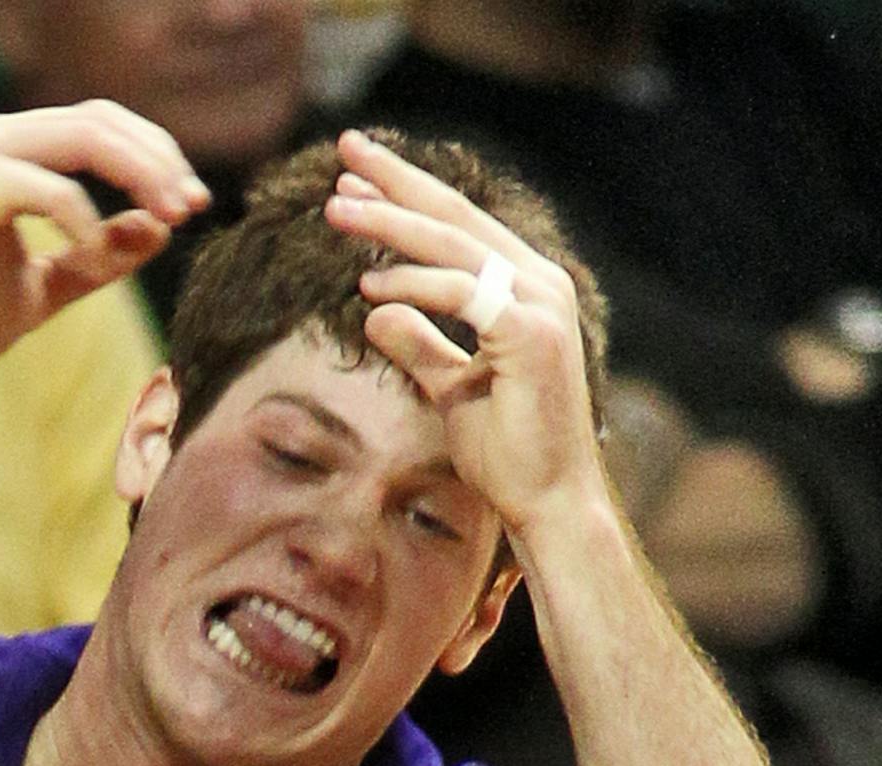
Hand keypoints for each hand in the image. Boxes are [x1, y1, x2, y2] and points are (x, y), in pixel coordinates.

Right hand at [0, 102, 208, 382]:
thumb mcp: (46, 285)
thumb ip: (100, 255)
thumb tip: (160, 226)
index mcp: (6, 151)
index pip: (96, 126)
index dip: (152, 156)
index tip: (190, 204)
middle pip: (100, 120)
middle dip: (158, 160)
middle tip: (193, 205)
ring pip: (86, 136)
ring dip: (140, 176)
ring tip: (168, 220)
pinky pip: (52, 189)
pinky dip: (86, 223)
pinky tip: (94, 258)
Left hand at [323, 129, 607, 548]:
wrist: (545, 499)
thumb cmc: (506, 449)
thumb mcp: (449, 388)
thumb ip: (421, 345)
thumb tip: (376, 310)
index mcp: (523, 288)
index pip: (455, 226)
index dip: (404, 195)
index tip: (352, 176)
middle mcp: (539, 283)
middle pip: (454, 217)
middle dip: (396, 180)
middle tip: (344, 150)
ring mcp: (541, 305)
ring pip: (453, 245)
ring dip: (390, 223)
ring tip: (336, 209)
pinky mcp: (531, 335)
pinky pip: (461, 295)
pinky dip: (413, 286)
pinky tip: (368, 284)